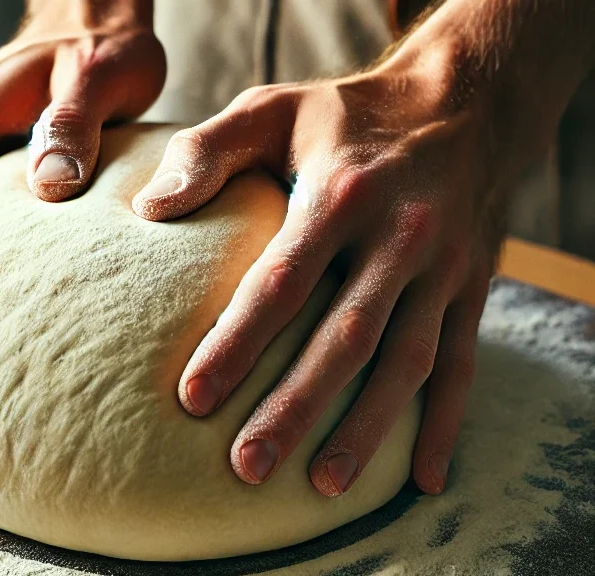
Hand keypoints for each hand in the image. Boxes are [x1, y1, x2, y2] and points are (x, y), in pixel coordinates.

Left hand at [134, 0, 593, 496]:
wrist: (465, 103)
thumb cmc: (345, 116)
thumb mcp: (272, 108)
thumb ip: (206, 151)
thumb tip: (149, 209)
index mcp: (343, 193)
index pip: (283, 281)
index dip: (238, 342)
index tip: (192, 398)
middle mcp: (400, 235)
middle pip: (345, 336)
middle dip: (296, 406)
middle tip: (248, 466)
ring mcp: (443, 267)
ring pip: (405, 359)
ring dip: (367, 426)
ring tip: (323, 484)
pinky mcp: (471, 288)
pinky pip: (461, 362)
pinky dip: (444, 423)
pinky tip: (422, 479)